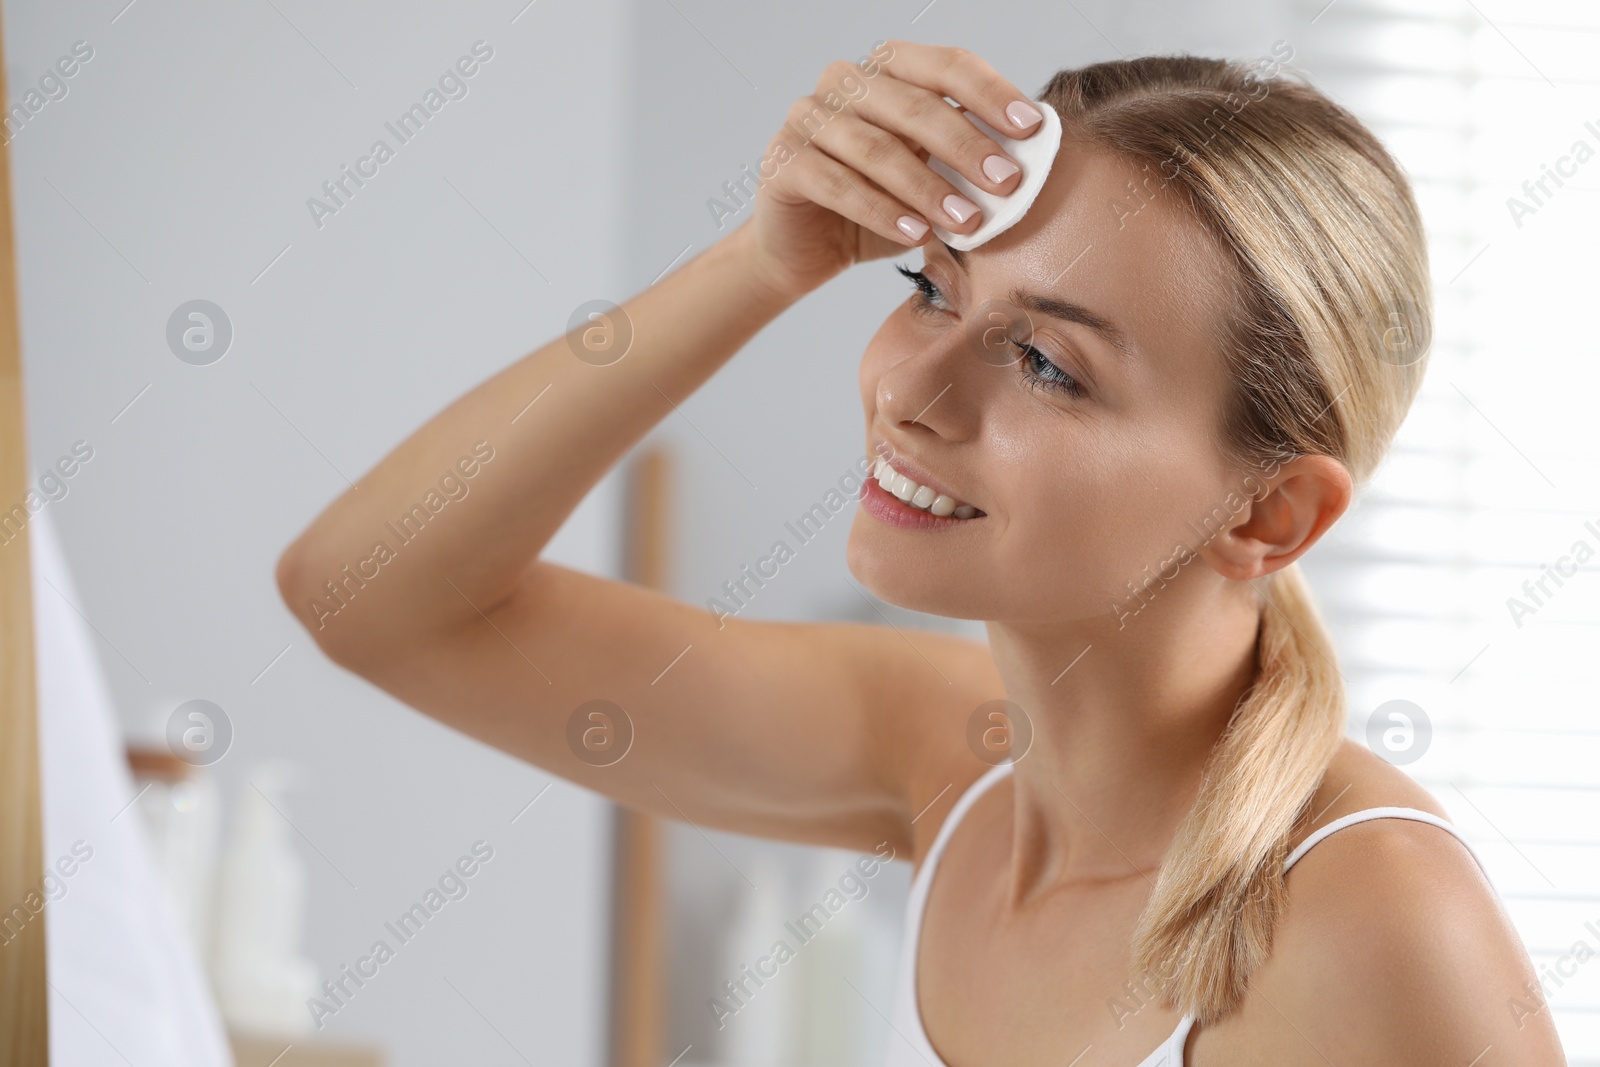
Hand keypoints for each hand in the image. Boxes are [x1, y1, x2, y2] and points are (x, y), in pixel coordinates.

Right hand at [742, 40, 1047, 301]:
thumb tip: (1034, 154)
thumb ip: (968, 159)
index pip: (946, 66)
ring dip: (928, 188)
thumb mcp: (931, 177)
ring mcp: (807, 118)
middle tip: (1008, 182)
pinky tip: (916, 236)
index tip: (1032, 129)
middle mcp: (844, 82)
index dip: (991, 94)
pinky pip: (837, 183)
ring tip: (967, 223)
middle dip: (967, 146)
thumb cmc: (877, 206)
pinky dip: (881, 211)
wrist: (805, 250)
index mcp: (887, 69)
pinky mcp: (783, 162)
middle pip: (914, 105)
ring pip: (876, 148)